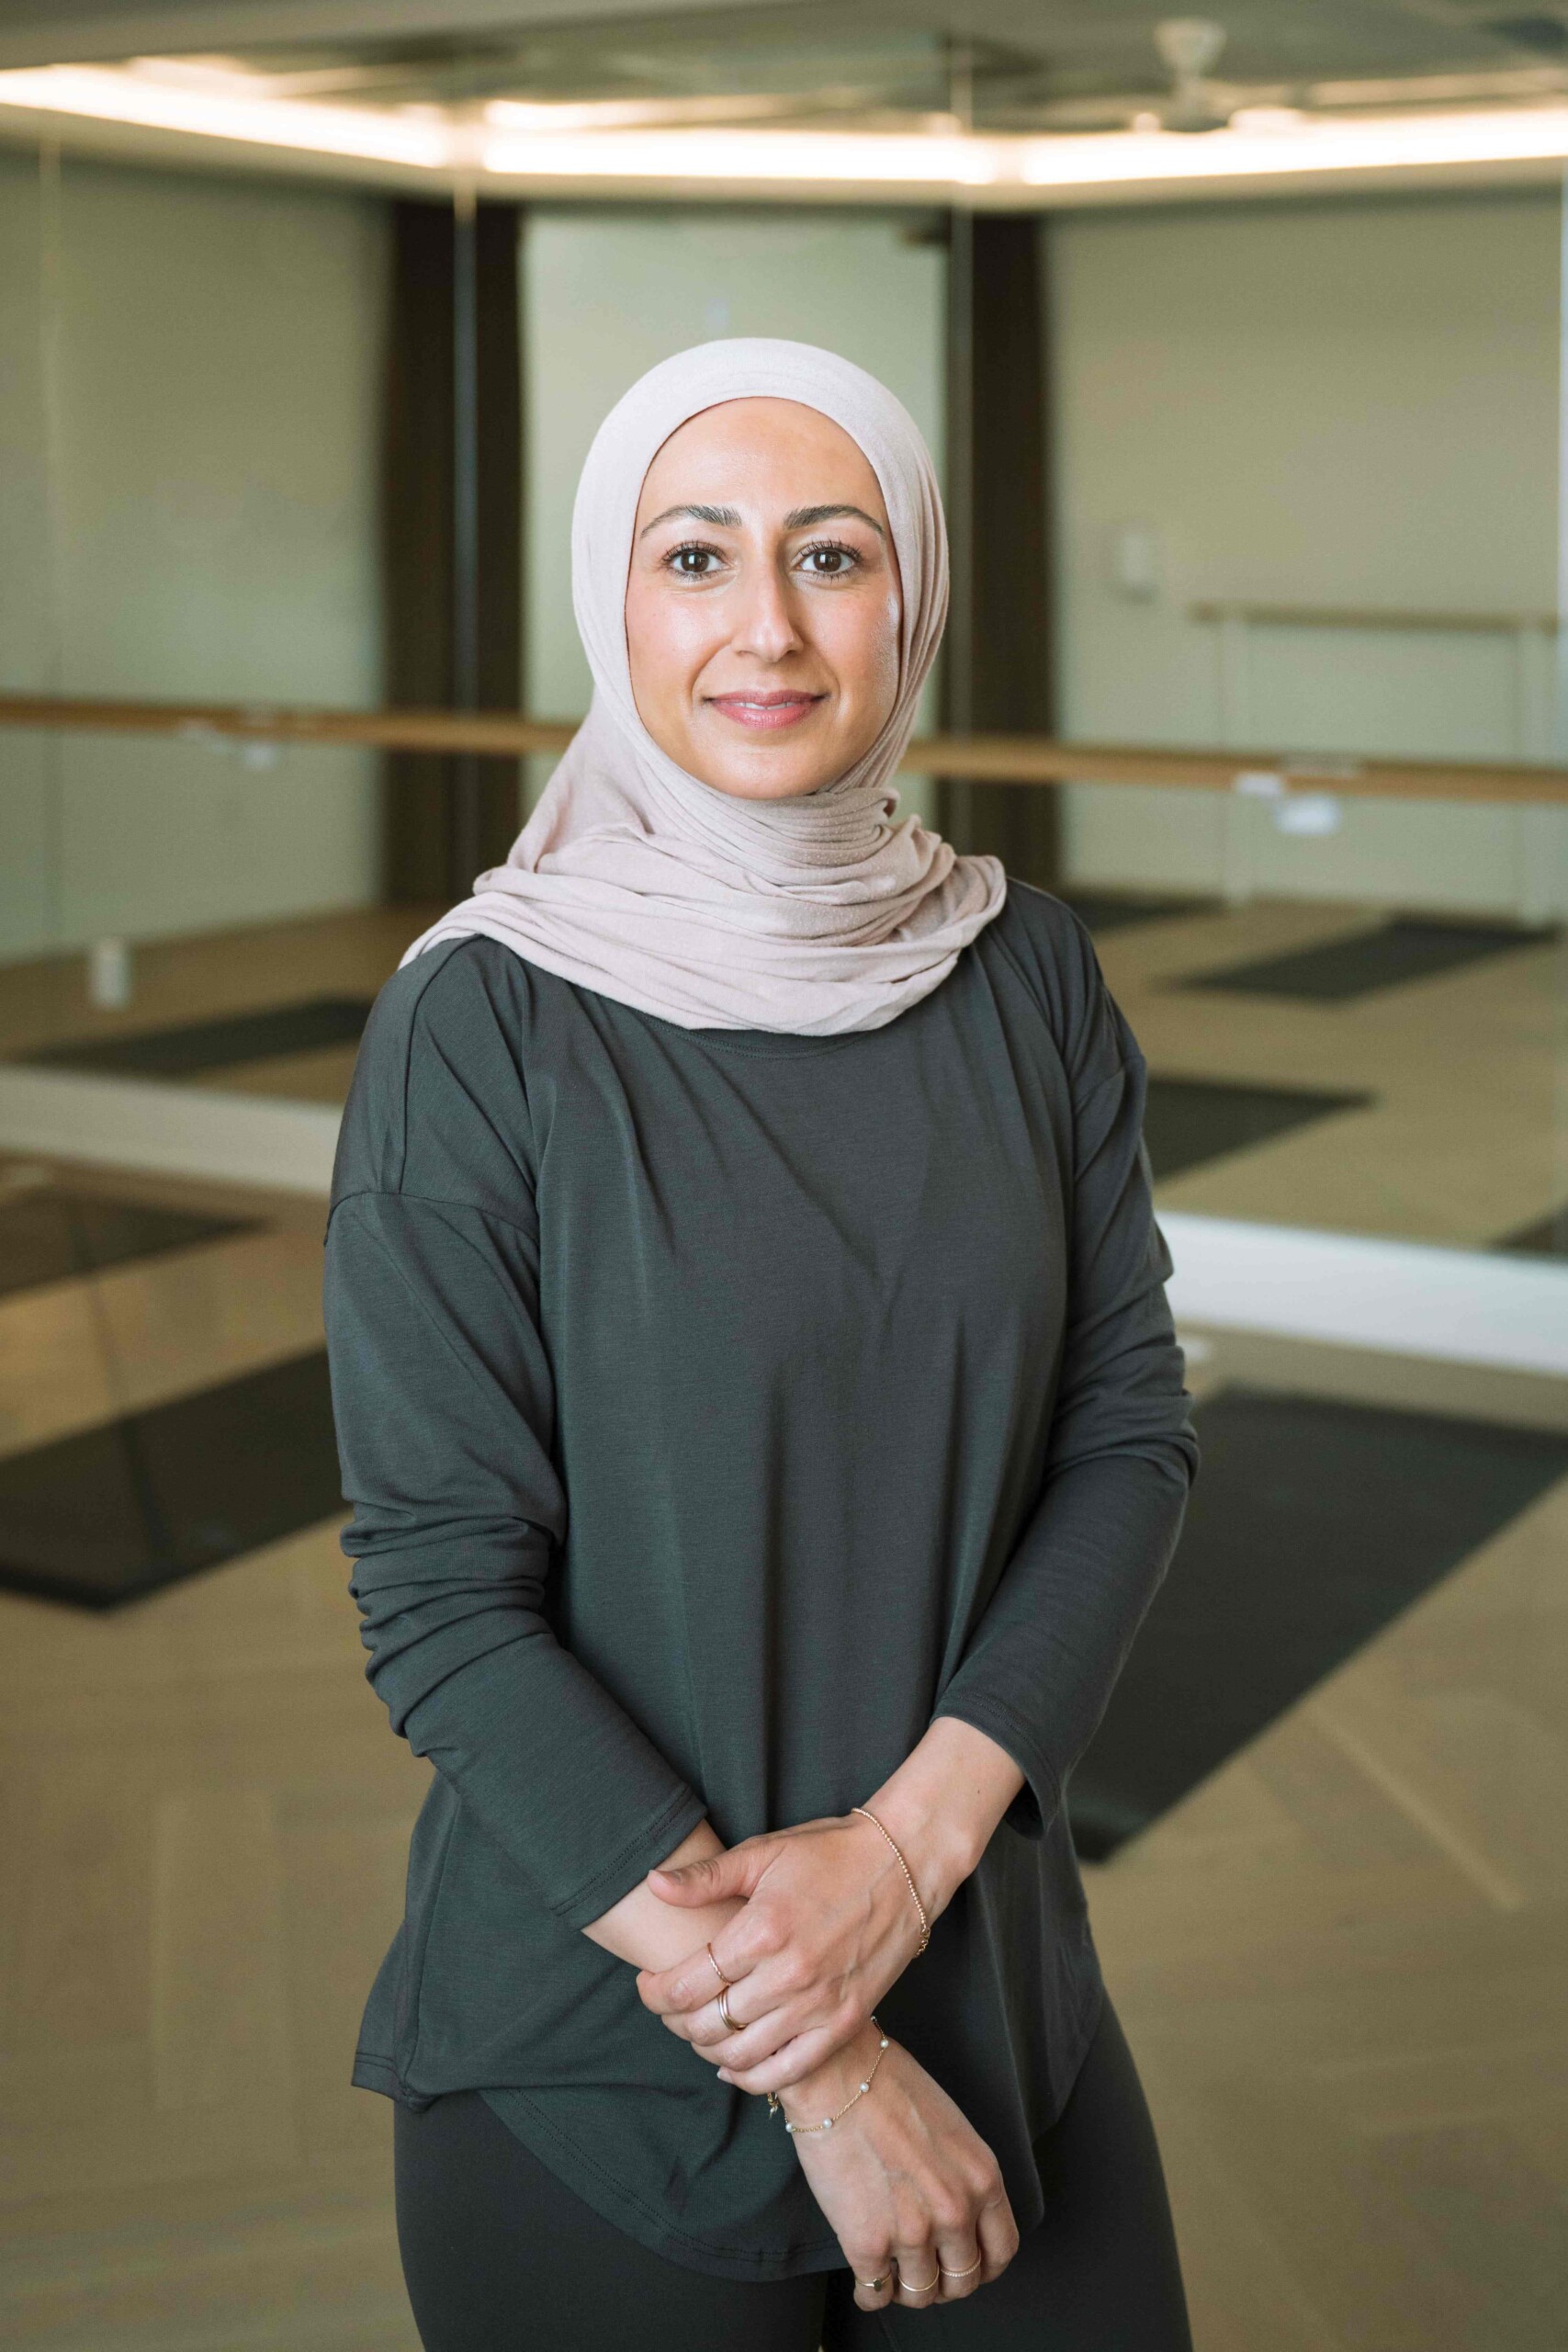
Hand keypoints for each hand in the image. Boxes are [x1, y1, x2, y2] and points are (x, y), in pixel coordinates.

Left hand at [634, 1813, 924, 2096]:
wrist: (902, 1864)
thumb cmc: (829, 1853)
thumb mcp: (763, 1853)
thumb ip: (705, 1877)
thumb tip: (653, 1884)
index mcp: (762, 1930)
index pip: (687, 1983)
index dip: (655, 1992)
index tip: (647, 1985)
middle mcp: (788, 1975)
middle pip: (708, 2022)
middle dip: (676, 2020)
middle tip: (671, 2006)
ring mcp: (819, 2005)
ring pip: (741, 2053)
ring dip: (708, 2049)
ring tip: (700, 2029)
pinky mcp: (845, 2023)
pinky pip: (787, 2071)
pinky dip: (752, 2077)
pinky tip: (734, 2063)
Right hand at [780, 2022, 1019, 2312]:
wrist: (837, 2074)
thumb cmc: (889, 2087)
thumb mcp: (952, 2129)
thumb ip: (962, 2177)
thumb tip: (958, 2217)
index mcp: (983, 2180)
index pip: (1001, 2251)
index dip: (983, 2266)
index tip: (964, 2264)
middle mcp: (955, 2212)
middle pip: (962, 2282)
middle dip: (943, 2280)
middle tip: (924, 2268)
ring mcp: (912, 2232)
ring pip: (921, 2295)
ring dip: (906, 2287)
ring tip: (892, 2271)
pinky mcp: (867, 2243)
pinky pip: (875, 2293)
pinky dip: (870, 2292)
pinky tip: (865, 2278)